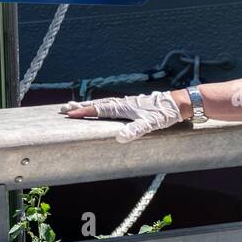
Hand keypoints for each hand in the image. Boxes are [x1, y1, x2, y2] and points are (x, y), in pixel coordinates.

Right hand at [61, 91, 184, 142]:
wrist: (177, 103)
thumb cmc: (164, 113)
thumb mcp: (150, 124)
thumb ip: (135, 130)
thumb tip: (119, 138)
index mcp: (122, 107)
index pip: (98, 110)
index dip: (83, 113)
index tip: (69, 114)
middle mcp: (122, 103)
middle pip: (96, 105)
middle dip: (80, 107)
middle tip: (64, 108)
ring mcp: (126, 103)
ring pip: (102, 103)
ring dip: (89, 105)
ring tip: (77, 106)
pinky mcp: (132, 104)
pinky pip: (110, 104)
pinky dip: (100, 105)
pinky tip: (101, 107)